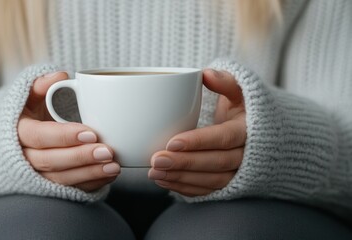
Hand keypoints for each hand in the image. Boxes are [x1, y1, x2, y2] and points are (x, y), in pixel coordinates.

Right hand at [18, 72, 120, 191]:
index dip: (64, 136)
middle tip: (107, 151)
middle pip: (50, 161)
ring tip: (114, 166)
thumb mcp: (29, 96)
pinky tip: (109, 175)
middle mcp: (24, 157)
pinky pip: (69, 189)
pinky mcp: (49, 186)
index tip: (91, 132)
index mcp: (19, 131)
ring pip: (60, 179)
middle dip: (80, 157)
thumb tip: (60, 76)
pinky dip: (90, 184)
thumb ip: (41, 85)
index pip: (39, 136)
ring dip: (89, 174)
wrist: (17, 138)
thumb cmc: (30, 112)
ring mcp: (35, 175)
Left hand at [148, 69, 245, 196]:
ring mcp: (239, 173)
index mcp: (248, 130)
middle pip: (216, 163)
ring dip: (181, 178)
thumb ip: (225, 81)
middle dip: (185, 163)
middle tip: (156, 160)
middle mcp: (247, 155)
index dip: (198, 142)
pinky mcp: (229, 184)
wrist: (261, 133)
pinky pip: (208, 190)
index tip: (171, 142)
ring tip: (154, 172)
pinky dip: (185, 188)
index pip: (224, 138)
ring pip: (212, 181)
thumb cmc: (244, 107)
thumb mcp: (241, 91)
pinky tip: (164, 181)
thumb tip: (206, 74)